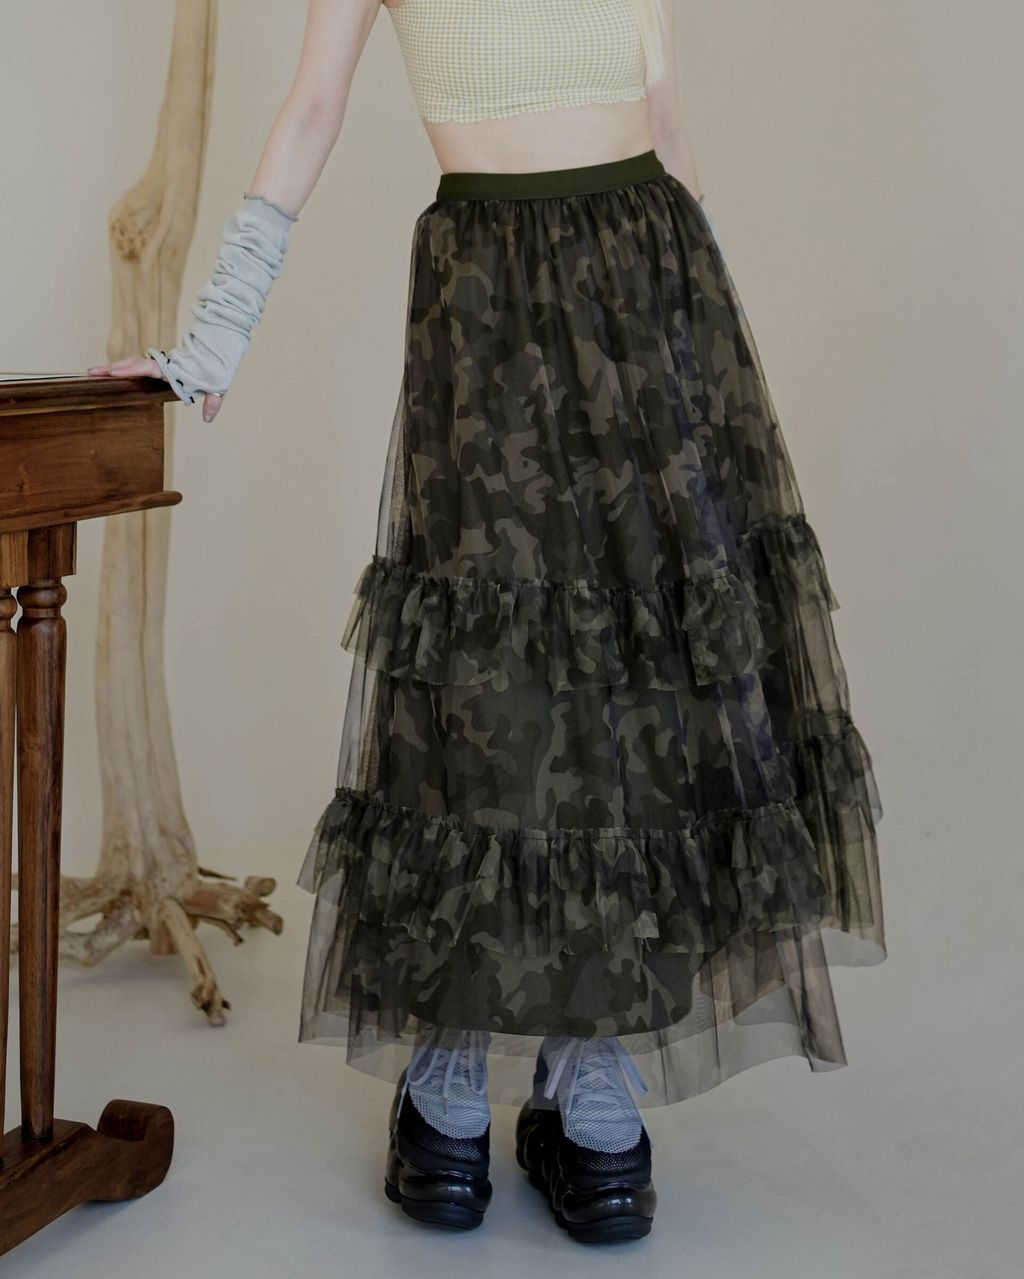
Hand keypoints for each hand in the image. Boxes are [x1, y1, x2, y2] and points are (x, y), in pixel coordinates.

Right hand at [86, 355, 224, 422]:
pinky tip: (109, 376)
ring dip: (113, 368)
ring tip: (92, 374)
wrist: (217, 349)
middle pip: (132, 364)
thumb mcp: (217, 385)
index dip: (130, 369)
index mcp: (172, 368)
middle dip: (111, 368)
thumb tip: (207, 419)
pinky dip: (123, 370)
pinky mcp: (158, 368)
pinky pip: (137, 367)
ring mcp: (159, 366)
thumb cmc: (216, 367)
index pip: (147, 367)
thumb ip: (212, 401)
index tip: (114, 372)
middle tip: (90, 373)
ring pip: (132, 364)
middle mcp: (162, 365)